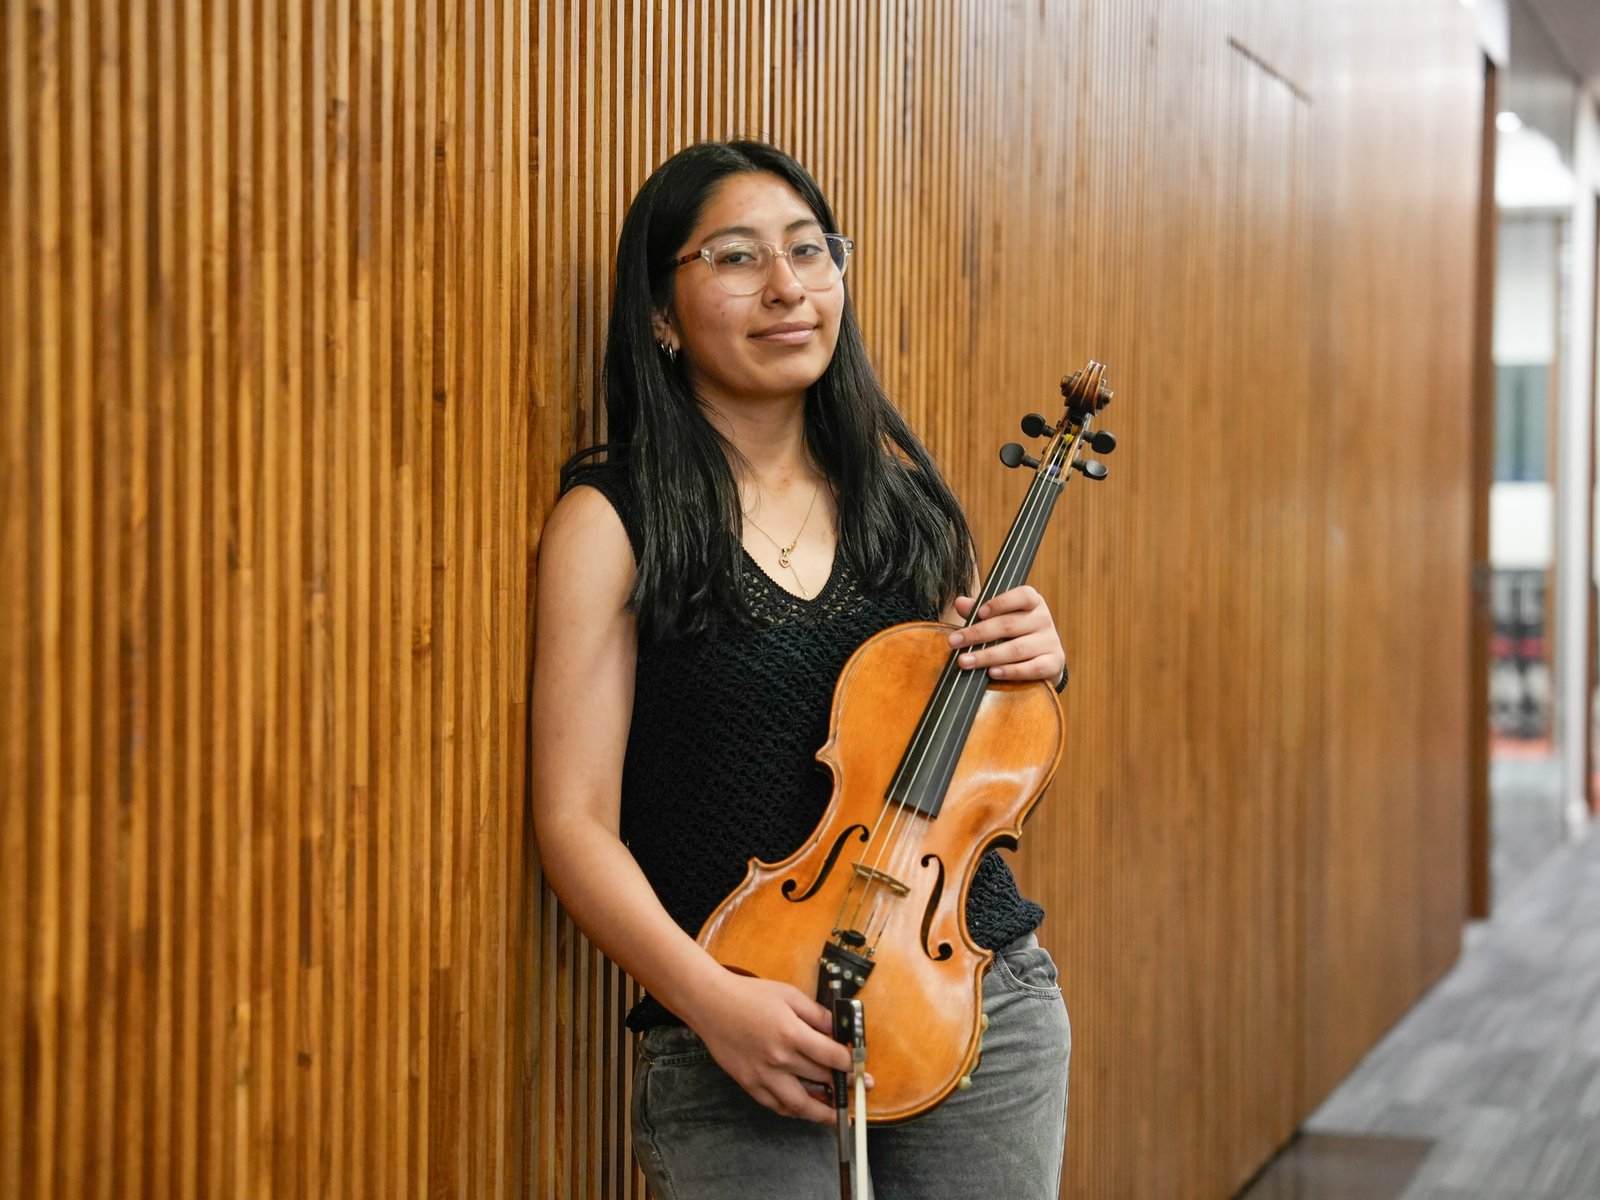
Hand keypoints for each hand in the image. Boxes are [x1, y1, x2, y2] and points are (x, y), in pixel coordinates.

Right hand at [688, 972, 855, 1122]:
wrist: (711, 1004)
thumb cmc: (750, 995)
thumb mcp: (789, 995)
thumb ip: (817, 1014)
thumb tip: (838, 1030)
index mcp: (792, 1034)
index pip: (833, 1057)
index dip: (852, 1064)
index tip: (861, 1067)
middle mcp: (779, 1059)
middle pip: (821, 1080)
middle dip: (844, 1085)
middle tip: (860, 1088)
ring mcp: (763, 1075)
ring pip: (800, 1104)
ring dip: (822, 1112)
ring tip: (837, 1115)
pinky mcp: (749, 1084)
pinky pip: (775, 1106)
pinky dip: (793, 1111)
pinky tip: (804, 1109)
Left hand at [948, 586, 1065, 684]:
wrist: (1044, 659)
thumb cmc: (1017, 633)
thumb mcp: (1001, 618)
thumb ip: (980, 610)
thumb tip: (960, 602)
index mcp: (1033, 602)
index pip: (1022, 596)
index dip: (1000, 603)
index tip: (979, 613)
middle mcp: (1044, 619)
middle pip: (1009, 625)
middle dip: (978, 634)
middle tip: (954, 642)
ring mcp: (1050, 641)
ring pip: (1017, 649)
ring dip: (987, 656)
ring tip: (965, 661)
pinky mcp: (1054, 663)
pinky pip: (1031, 668)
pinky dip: (1010, 671)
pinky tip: (992, 672)